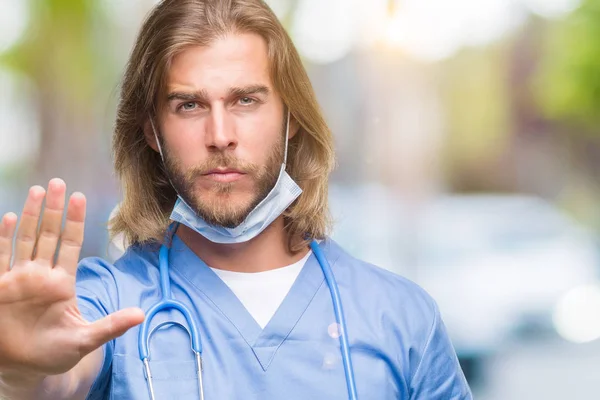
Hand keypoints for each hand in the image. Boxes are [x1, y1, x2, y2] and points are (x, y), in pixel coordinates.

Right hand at [0, 179, 143, 378]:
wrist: (23, 369)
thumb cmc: (55, 353)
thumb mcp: (85, 340)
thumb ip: (111, 326)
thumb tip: (142, 315)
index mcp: (63, 283)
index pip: (71, 244)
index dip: (75, 221)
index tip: (80, 197)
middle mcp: (41, 275)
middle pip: (47, 234)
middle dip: (52, 209)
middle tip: (58, 182)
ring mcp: (18, 279)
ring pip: (24, 240)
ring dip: (29, 215)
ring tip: (37, 190)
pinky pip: (0, 258)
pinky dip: (3, 239)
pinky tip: (8, 218)